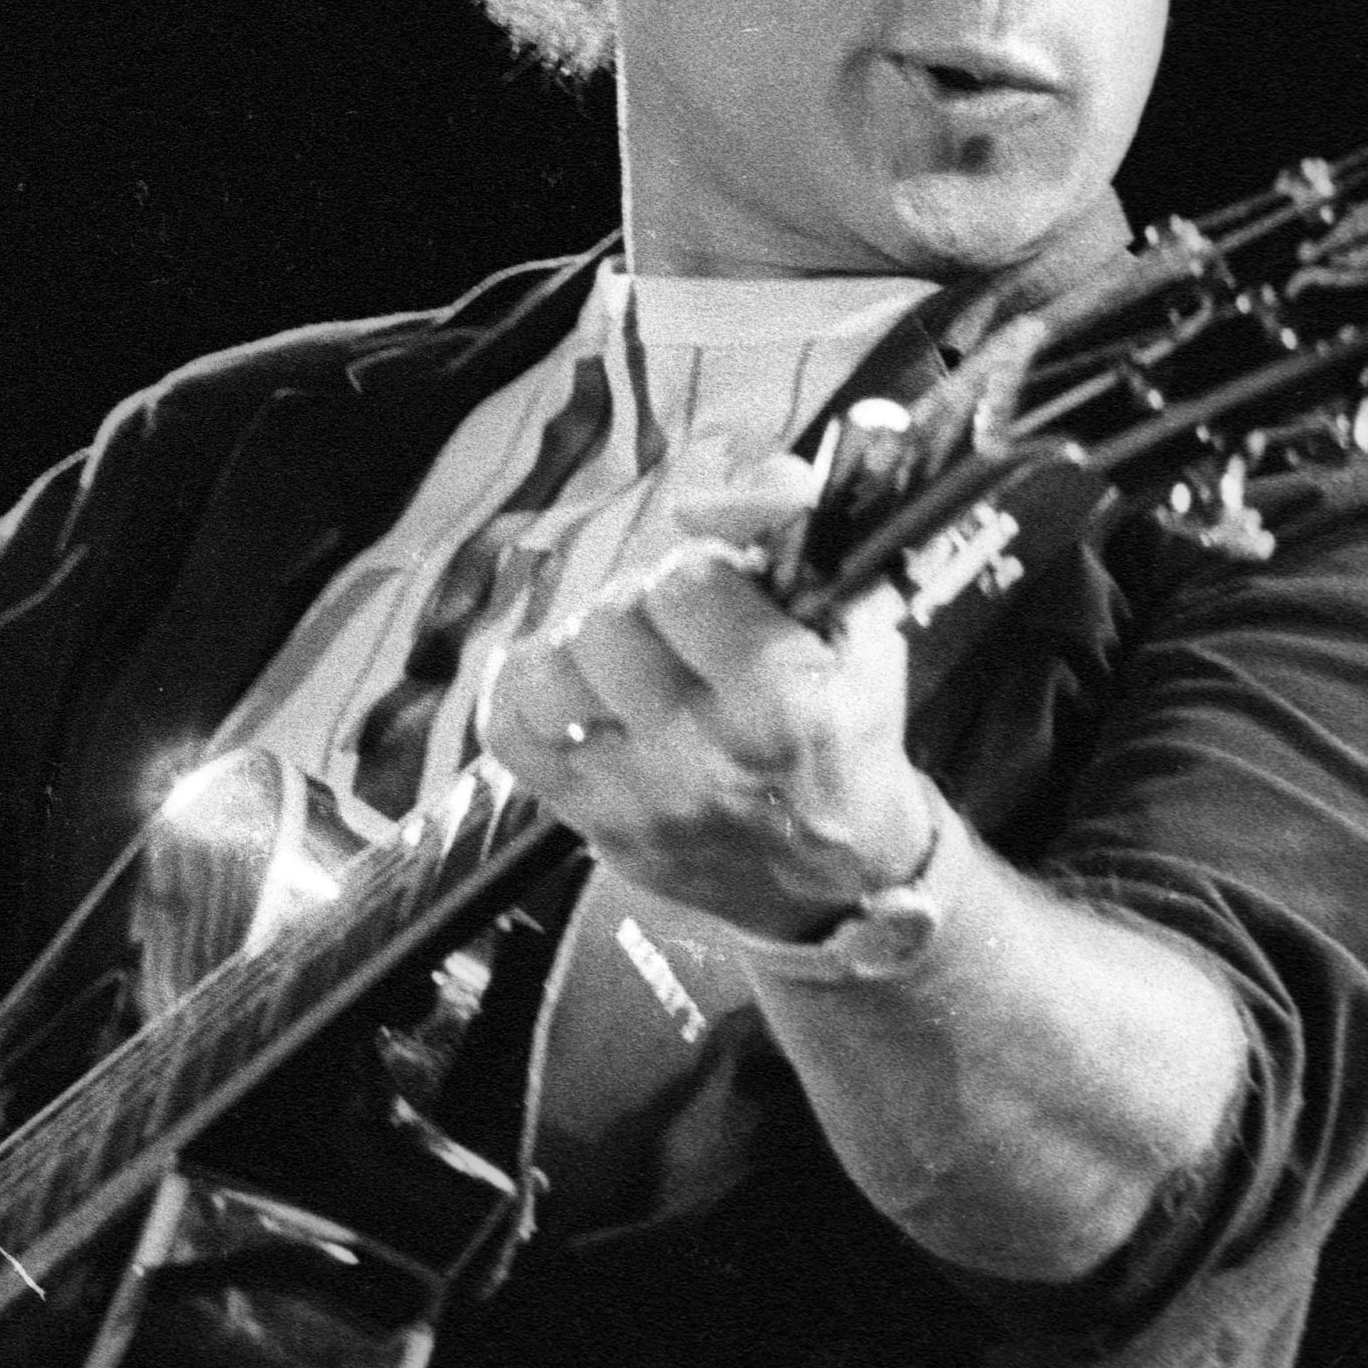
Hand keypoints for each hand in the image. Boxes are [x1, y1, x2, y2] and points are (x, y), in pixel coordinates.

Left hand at [480, 451, 944, 940]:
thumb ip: (802, 534)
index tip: (723, 587)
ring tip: (621, 660)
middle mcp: (704, 752)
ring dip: (579, 646)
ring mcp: (638, 794)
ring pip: (549, 671)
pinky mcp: (591, 823)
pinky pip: (508, 734)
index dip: (699, 566)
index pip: (690, 584)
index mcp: (786, 699)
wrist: (838, 884)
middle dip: (641, 602)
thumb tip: (726, 483)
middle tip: (674, 626)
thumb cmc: (846, 739)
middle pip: (612, 620)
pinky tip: (563, 686)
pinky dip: (521, 693)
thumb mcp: (859, 630)